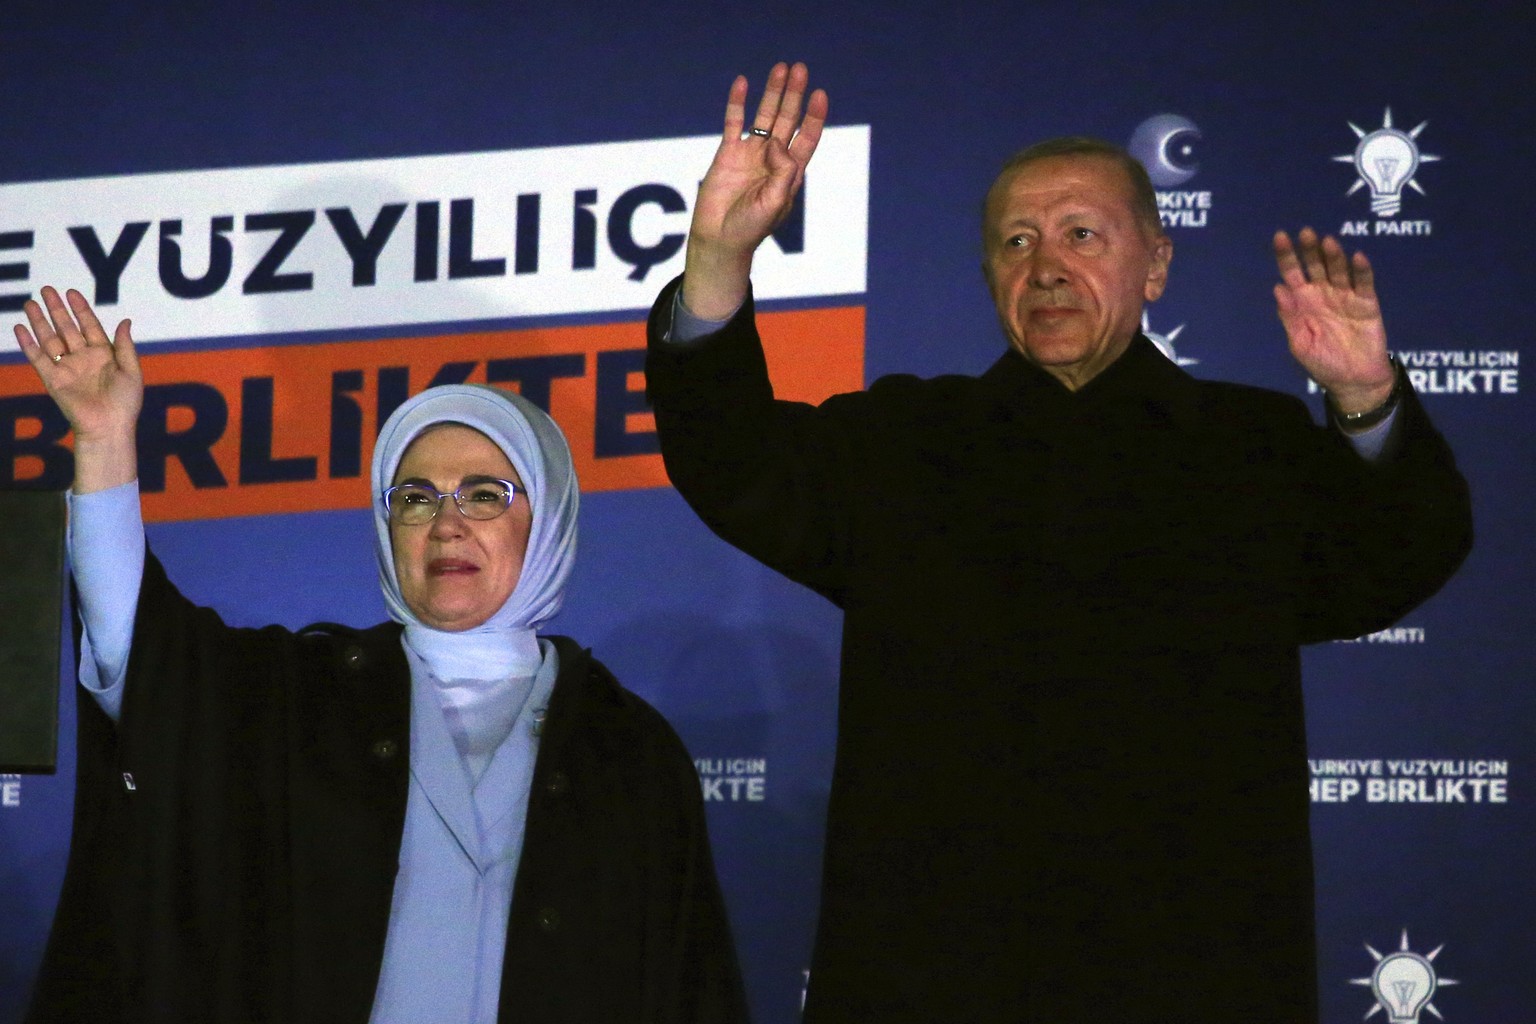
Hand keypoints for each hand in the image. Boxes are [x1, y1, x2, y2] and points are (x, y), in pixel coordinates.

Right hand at [14, 286, 141, 491]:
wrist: (109, 427)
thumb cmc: (126, 403)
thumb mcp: (132, 371)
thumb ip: (126, 346)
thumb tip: (125, 320)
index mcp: (104, 355)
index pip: (89, 326)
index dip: (80, 309)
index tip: (71, 292)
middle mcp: (83, 358)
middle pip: (67, 328)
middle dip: (56, 309)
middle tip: (46, 289)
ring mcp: (67, 368)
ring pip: (50, 339)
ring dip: (40, 322)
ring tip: (30, 303)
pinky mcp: (53, 380)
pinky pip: (38, 358)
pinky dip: (28, 344)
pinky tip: (20, 328)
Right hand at [681, 62, 828, 319]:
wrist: (720, 238)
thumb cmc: (751, 227)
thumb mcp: (777, 202)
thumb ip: (783, 172)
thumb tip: (777, 143)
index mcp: (790, 172)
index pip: (807, 137)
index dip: (814, 116)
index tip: (820, 95)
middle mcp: (772, 159)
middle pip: (787, 119)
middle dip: (794, 95)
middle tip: (800, 69)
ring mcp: (750, 154)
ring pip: (764, 116)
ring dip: (772, 93)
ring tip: (780, 68)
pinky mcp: (727, 153)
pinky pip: (733, 122)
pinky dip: (738, 103)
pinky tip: (742, 83)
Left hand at [1273, 228, 1395, 413]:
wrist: (1352, 382)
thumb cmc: (1322, 363)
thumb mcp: (1300, 343)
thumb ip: (1290, 316)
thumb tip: (1277, 288)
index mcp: (1303, 302)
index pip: (1292, 273)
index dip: (1286, 256)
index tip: (1280, 236)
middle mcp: (1323, 294)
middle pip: (1315, 266)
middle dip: (1310, 250)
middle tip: (1306, 233)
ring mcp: (1345, 296)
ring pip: (1339, 270)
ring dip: (1333, 256)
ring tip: (1328, 242)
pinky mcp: (1367, 303)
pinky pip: (1364, 284)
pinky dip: (1361, 271)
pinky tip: (1357, 257)